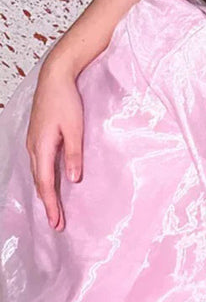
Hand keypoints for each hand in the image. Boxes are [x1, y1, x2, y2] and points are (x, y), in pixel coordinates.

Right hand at [26, 63, 83, 230]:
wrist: (55, 78)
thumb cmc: (66, 100)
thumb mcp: (75, 128)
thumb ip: (74, 155)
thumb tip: (73, 179)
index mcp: (42, 147)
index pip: (46, 183)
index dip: (52, 204)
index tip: (57, 222)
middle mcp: (34, 147)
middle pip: (40, 182)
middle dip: (48, 204)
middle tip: (57, 224)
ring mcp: (34, 142)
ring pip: (38, 174)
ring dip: (46, 192)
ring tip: (54, 209)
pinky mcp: (37, 137)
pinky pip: (39, 164)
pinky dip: (44, 178)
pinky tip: (50, 184)